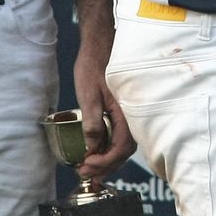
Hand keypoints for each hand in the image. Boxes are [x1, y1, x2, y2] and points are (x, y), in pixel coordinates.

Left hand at [73, 35, 134, 181]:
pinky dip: (109, 147)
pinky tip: (97, 151)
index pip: (121, 147)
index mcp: (126, 110)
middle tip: (84, 174)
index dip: (104, 161)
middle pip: (124, 150)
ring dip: (107, 159)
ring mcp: (128, 111)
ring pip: (123, 144)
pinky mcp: (122, 108)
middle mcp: (132, 113)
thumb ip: (92, 123)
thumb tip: (91, 149)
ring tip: (89, 168)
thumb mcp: (88, 94)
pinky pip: (120, 134)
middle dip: (105, 165)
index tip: (86, 166)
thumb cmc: (94, 64)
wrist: (100, 41)